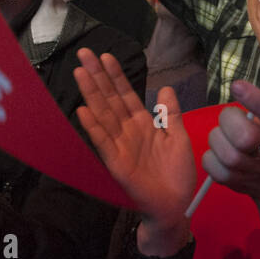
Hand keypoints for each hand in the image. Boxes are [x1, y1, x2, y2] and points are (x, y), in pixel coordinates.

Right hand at [73, 49, 195, 230]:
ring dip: (91, 94)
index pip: (126, 95)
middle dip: (97, 76)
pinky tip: (83, 111)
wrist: (175, 205)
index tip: (106, 56)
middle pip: (110, 99)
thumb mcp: (179, 137)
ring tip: (80, 72)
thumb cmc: (176, 174)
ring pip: (103, 115)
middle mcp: (128, 132)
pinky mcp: (117, 163)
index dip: (116, 76)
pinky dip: (93, 127)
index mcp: (142, 124)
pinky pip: (104, 142)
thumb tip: (166, 87)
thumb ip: (172, 114)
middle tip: (84, 53)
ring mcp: (120, 146)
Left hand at [201, 56, 259, 204]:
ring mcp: (248, 171)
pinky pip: (209, 161)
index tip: (238, 85)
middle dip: (231, 121)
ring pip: (220, 146)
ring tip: (231, 138)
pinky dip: (212, 156)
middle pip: (241, 135)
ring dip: (219, 137)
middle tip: (237, 120)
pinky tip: (224, 154)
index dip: (256, 100)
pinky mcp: (230, 182)